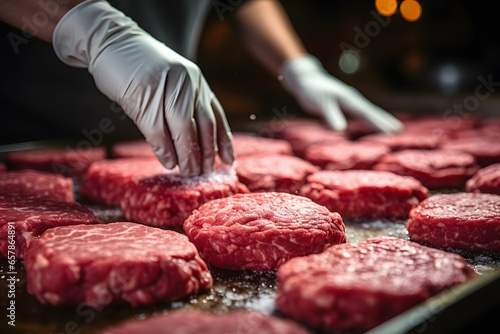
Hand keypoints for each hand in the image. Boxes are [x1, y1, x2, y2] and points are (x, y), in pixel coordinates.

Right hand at [52, 0, 233, 176]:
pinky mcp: (143, 95)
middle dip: (205, 154)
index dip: (223, 141)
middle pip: (204, 127)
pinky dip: (164, 150)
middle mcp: (188, 83)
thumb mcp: (172, 82)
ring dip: (187, 157)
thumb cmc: (141, 67)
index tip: (228, 161)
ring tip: (188, 174)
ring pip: (183, 131)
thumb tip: (194, 143)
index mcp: (197, 81)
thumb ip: (185, 106)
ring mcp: (166, 88)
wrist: (111, 42)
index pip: (216, 116)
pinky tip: (167, 162)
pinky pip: (157, 130)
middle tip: (204, 173)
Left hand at [280, 55, 402, 132]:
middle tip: (399, 130)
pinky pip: (361, 113)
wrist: (305, 80)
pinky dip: (370, 118)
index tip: (392, 131)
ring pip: (368, 112)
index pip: (367, 113)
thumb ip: (330, 116)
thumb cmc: (312, 92)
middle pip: (372, 112)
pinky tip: (373, 123)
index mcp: (349, 100)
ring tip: (393, 128)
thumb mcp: (320, 104)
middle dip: (385, 121)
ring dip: (380, 120)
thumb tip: (341, 130)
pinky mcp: (345, 104)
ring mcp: (350, 101)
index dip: (379, 123)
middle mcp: (352, 99)